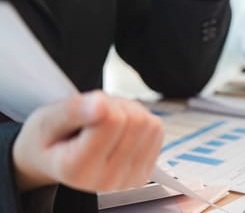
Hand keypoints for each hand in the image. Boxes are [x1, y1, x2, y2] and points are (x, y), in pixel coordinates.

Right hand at [12, 91, 163, 192]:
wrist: (55, 158)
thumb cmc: (49, 138)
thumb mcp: (47, 119)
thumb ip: (73, 111)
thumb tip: (101, 106)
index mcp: (77, 170)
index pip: (112, 120)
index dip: (101, 102)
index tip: (83, 111)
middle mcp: (105, 181)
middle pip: (136, 121)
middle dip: (117, 106)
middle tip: (95, 114)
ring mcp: (128, 180)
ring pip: (150, 124)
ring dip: (130, 112)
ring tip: (106, 121)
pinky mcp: (144, 173)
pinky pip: (157, 132)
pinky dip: (141, 121)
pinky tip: (119, 130)